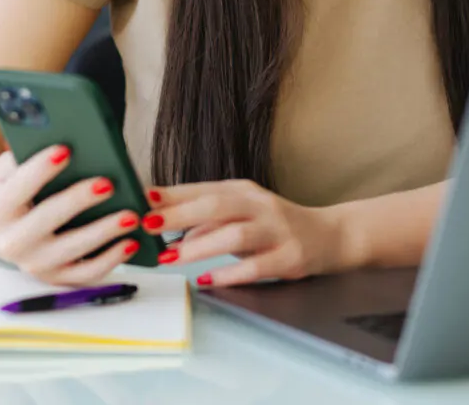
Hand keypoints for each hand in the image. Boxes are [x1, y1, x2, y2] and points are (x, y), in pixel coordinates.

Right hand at [0, 145, 140, 284]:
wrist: (7, 230)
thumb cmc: (18, 190)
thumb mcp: (10, 170)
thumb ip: (23, 153)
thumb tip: (54, 133)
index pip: (17, 188)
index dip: (40, 169)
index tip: (66, 149)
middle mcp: (12, 242)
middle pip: (46, 220)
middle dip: (77, 200)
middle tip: (108, 183)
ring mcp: (35, 264)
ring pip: (72, 249)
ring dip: (103, 232)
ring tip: (132, 214)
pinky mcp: (57, 278)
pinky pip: (87, 273)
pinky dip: (112, 259)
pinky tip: (132, 241)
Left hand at [146, 179, 348, 287]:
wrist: (329, 235)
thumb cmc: (276, 224)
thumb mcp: (242, 213)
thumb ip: (207, 219)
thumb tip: (167, 226)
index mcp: (243, 191)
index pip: (201, 189)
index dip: (170, 195)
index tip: (139, 199)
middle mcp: (259, 206)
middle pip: (216, 206)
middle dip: (179, 214)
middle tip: (148, 224)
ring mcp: (276, 230)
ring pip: (234, 235)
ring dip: (200, 246)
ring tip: (172, 257)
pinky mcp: (289, 257)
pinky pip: (256, 266)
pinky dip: (230, 273)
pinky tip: (208, 279)